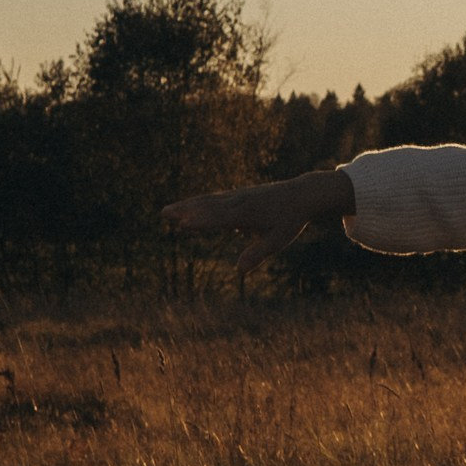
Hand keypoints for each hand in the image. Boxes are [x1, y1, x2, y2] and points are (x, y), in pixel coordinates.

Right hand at [162, 170, 351, 275]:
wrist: (302, 194)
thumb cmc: (290, 220)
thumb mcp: (278, 240)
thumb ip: (257, 254)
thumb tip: (240, 271)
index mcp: (247, 214)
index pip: (219, 219)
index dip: (201, 221)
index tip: (182, 224)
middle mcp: (238, 202)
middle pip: (207, 206)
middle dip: (185, 210)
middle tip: (164, 213)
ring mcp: (237, 196)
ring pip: (207, 201)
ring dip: (187, 205)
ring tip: (167, 211)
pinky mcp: (238, 195)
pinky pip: (214, 199)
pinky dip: (199, 203)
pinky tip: (188, 208)